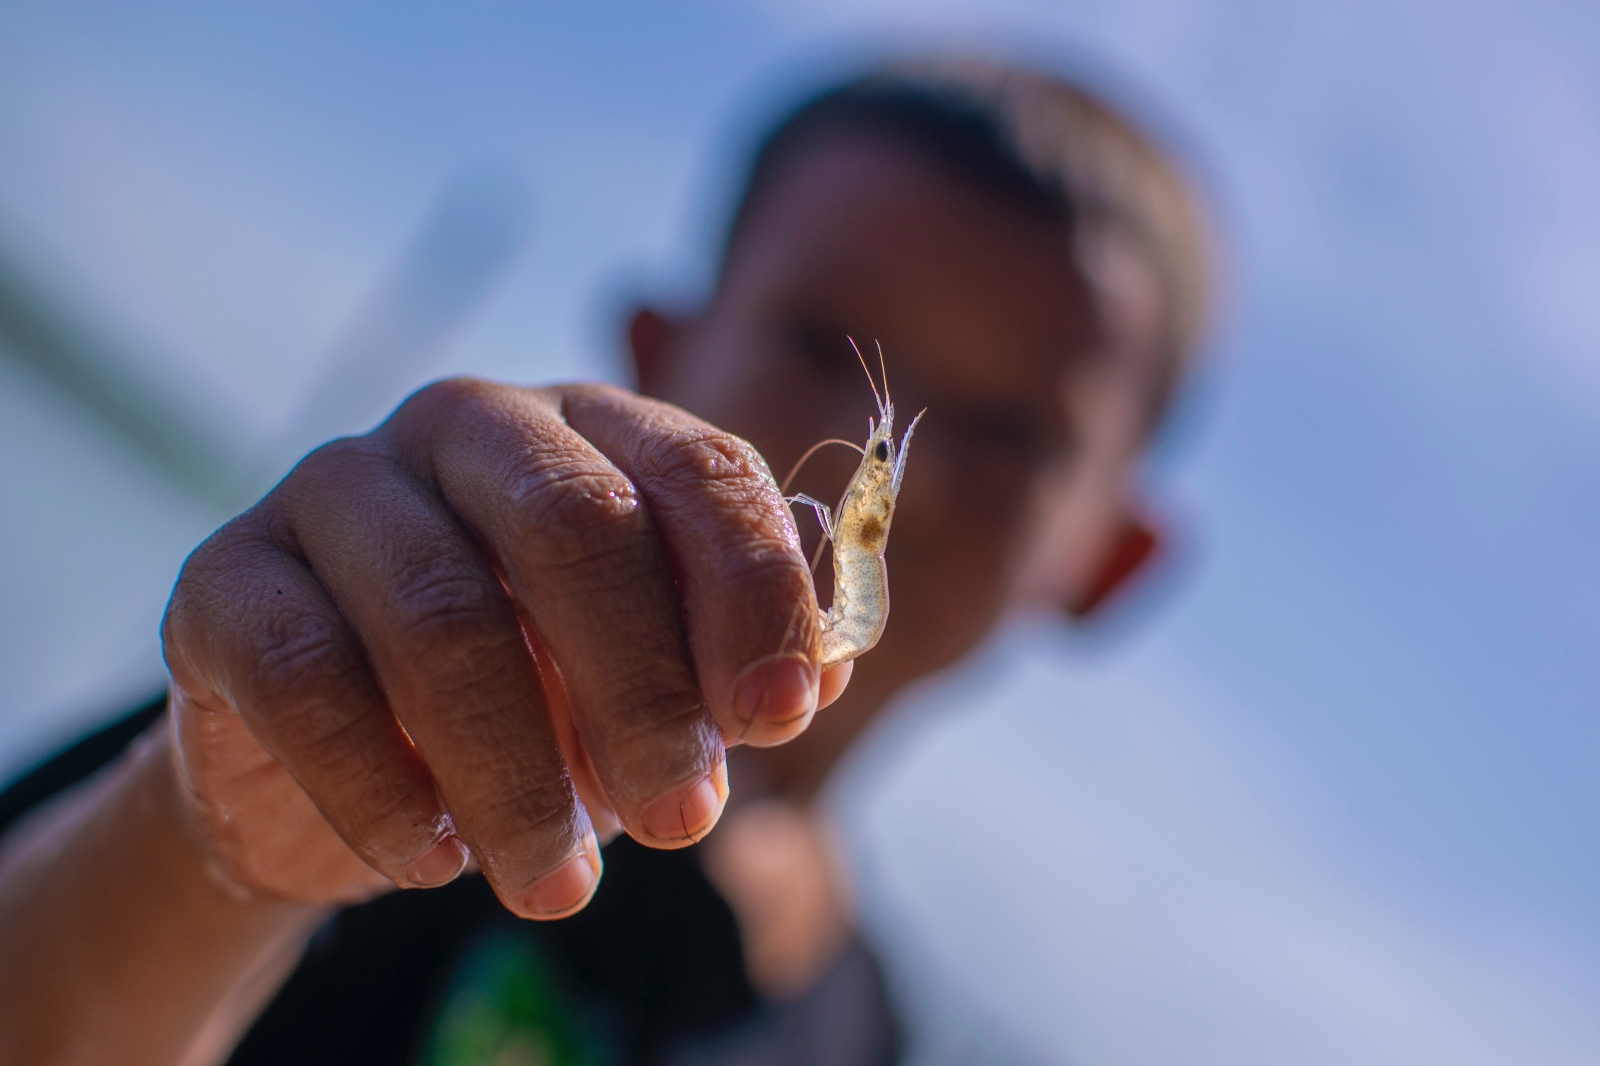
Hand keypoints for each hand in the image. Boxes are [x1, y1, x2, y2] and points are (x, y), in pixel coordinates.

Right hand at [161, 380, 847, 918]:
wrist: (339, 755)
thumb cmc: (534, 696)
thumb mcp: (653, 680)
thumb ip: (739, 662)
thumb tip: (831, 668)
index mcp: (593, 430)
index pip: (699, 469)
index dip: (754, 592)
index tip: (781, 719)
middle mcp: (468, 426)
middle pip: (574, 521)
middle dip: (644, 686)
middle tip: (685, 818)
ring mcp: (339, 488)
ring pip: (440, 612)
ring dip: (519, 773)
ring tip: (562, 884)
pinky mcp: (227, 576)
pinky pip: (306, 678)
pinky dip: (382, 790)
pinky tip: (434, 860)